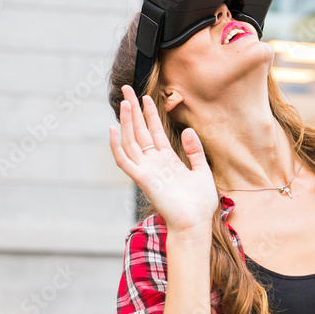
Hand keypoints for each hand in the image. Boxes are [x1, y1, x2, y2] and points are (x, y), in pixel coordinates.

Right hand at [109, 84, 218, 234]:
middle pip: (140, 131)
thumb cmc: (200, 203)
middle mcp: (154, 163)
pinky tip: (113, 129)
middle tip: (127, 89)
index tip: (146, 96)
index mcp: (168, 160)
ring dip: (126, 122)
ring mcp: (147, 170)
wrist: (196, 224)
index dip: (150, 114)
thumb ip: (195, 151)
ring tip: (124, 102)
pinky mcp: (143, 179)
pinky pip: (125, 161)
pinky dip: (117, 146)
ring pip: (131, 141)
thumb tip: (187, 130)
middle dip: (134, 110)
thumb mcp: (202, 171)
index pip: (155, 132)